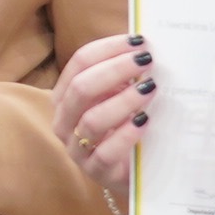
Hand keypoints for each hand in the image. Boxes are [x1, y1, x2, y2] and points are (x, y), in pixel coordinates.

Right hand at [51, 30, 154, 191]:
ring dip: (123, 100)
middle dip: (115, 70)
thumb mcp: (120, 95)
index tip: (137, 42)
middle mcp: (64, 121)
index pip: (79, 63)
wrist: (130, 172)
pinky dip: (125, 135)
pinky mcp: (96, 172)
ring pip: (92, 120)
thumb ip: (125, 73)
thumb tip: (145, 44)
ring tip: (150, 89)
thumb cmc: (125, 126)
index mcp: (66, 96)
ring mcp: (77, 149)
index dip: (108, 49)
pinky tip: (144, 121)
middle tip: (146, 61)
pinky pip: (105, 153)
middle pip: (81, 88)